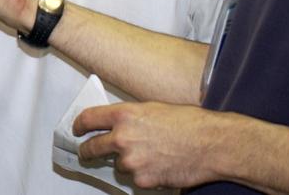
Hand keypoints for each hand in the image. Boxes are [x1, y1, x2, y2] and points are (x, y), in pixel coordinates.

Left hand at [76, 102, 225, 189]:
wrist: (210, 144)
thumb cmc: (188, 123)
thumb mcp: (153, 109)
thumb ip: (130, 118)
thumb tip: (116, 125)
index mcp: (124, 115)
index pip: (88, 119)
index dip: (79, 125)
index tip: (77, 130)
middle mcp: (122, 137)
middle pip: (92, 147)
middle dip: (87, 151)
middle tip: (87, 152)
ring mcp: (131, 161)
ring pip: (118, 165)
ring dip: (127, 162)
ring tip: (151, 155)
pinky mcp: (142, 180)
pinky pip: (136, 178)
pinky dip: (144, 174)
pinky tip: (160, 165)